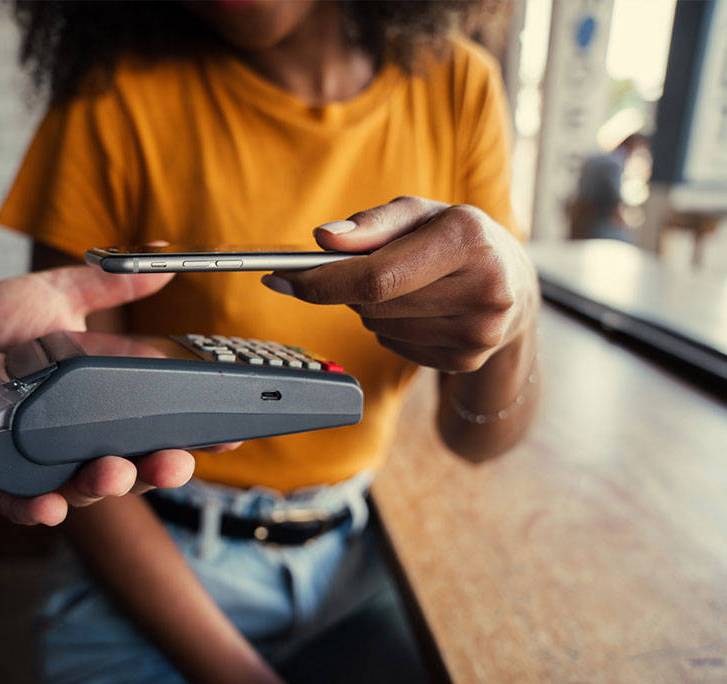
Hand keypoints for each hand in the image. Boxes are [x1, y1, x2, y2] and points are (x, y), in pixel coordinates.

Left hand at [0, 266, 195, 525]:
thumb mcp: (53, 296)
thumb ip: (107, 285)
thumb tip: (161, 260)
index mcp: (103, 401)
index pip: (161, 422)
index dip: (198, 434)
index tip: (230, 438)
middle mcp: (81, 439)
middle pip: (135, 467)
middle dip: (160, 471)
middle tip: (173, 462)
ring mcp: (42, 463)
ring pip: (86, 491)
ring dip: (107, 488)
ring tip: (114, 473)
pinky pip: (24, 505)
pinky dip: (39, 509)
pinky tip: (52, 506)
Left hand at [261, 196, 538, 371]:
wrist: (513, 283)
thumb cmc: (454, 238)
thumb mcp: (419, 213)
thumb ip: (369, 223)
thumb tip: (322, 239)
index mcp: (469, 239)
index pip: (376, 276)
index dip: (322, 280)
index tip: (282, 277)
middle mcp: (483, 289)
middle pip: (372, 304)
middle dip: (347, 287)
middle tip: (355, 269)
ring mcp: (477, 332)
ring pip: (378, 327)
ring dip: (370, 307)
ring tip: (404, 284)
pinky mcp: (466, 360)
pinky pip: (394, 345)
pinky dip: (389, 326)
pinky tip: (417, 308)